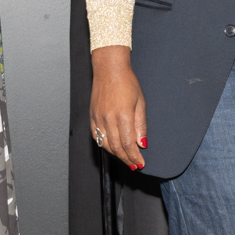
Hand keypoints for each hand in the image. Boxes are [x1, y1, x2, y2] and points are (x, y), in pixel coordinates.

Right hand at [90, 45, 146, 169]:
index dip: (134, 156)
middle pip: (117, 147)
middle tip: (135, 165)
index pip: (128, 144)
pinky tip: (113, 149)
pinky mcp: (92, 116)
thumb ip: (141, 125)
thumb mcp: (140, 103)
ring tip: (126, 159)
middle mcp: (108, 119)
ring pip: (106, 144)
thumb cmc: (127, 82)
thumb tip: (142, 143)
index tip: (140, 163)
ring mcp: (98, 118)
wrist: (109, 69)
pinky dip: (105, 146)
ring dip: (117, 155)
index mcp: (122, 115)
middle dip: (127, 159)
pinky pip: (97, 137)